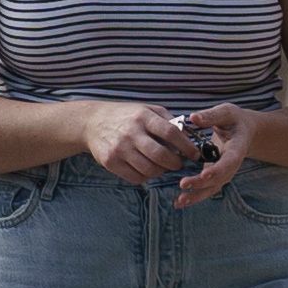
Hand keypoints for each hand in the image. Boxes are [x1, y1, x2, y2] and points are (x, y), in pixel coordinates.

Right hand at [75, 100, 205, 186]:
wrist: (93, 122)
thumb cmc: (126, 116)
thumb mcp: (147, 110)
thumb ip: (167, 121)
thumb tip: (189, 136)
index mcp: (144, 117)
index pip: (171, 133)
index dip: (186, 146)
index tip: (194, 154)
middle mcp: (131, 133)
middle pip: (161, 155)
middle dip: (175, 163)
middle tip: (178, 164)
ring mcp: (120, 148)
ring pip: (149, 169)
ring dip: (161, 171)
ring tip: (162, 166)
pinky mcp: (110, 162)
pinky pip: (135, 177)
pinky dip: (146, 177)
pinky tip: (147, 169)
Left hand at [168, 108, 253, 205]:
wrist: (244, 132)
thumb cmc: (234, 120)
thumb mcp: (226, 113)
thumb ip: (211, 116)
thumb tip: (193, 118)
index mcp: (236, 148)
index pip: (229, 161)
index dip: (218, 169)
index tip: (204, 174)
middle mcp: (231, 165)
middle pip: (218, 179)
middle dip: (201, 184)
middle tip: (183, 185)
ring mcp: (223, 173)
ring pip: (212, 188)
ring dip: (196, 196)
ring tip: (179, 202)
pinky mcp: (215, 176)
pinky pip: (206, 189)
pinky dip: (194, 196)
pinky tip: (179, 202)